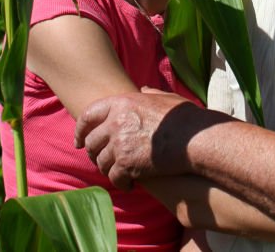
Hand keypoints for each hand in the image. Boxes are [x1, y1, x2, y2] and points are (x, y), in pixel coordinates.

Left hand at [73, 88, 200, 187]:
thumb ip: (149, 94)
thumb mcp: (165, 98)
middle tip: (101, 161)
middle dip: (94, 154)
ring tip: (119, 174)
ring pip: (101, 162)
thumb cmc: (185, 118)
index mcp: (122, 102)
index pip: (89, 114)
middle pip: (91, 142)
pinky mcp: (126, 163)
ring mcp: (119, 143)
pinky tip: (130, 185)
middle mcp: (116, 121)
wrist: (196, 139)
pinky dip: (121, 184)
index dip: (80, 129)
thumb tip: (143, 90)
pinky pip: (114, 178)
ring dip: (108, 170)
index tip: (78, 141)